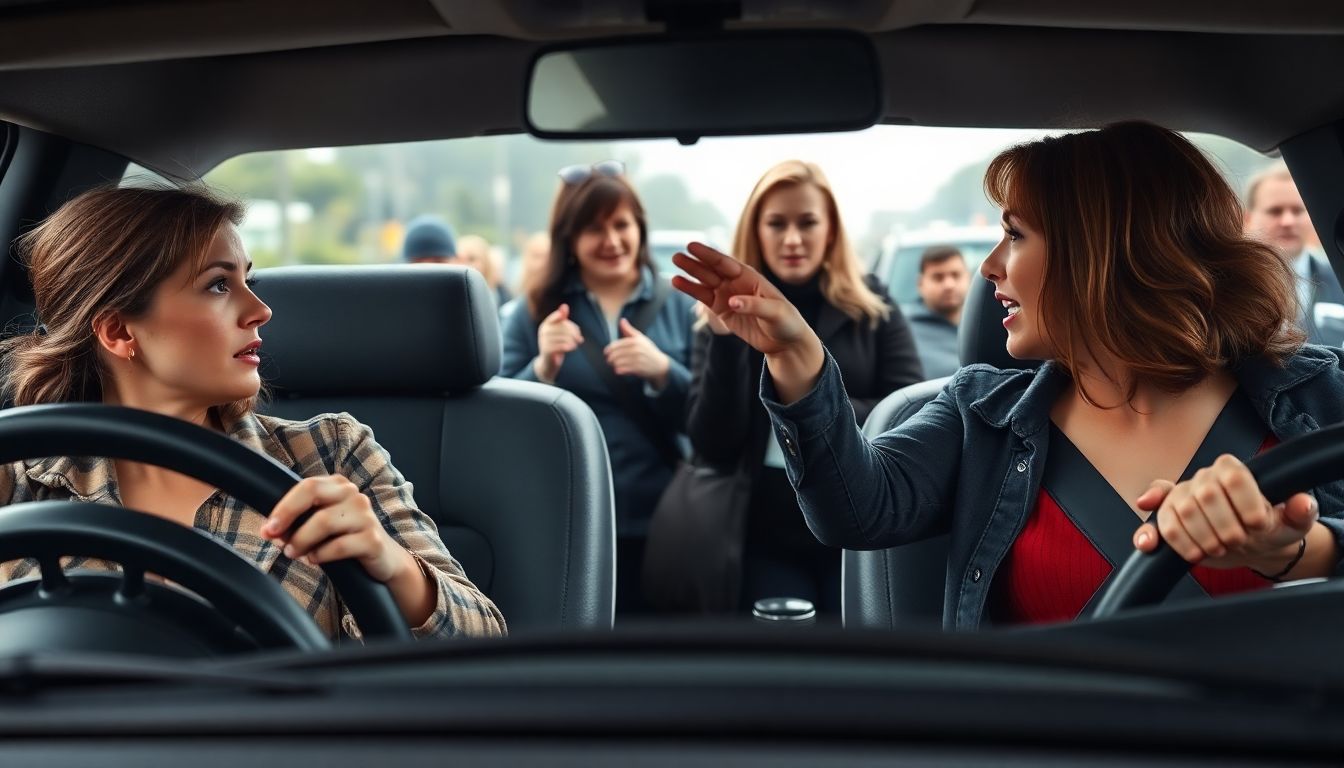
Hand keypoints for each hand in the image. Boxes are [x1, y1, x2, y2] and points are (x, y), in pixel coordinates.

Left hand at [262, 475, 412, 583]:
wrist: (383, 558)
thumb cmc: (345, 539)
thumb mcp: (322, 523)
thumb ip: (299, 520)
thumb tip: (270, 530)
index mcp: (338, 486)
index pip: (307, 486)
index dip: (283, 506)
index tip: (267, 528)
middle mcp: (354, 495)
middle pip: (313, 493)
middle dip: (287, 515)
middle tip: (274, 538)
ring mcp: (365, 516)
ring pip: (324, 522)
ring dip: (301, 541)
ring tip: (293, 553)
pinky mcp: (373, 539)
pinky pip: (339, 546)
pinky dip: (321, 555)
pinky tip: (314, 559)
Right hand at [535, 302, 583, 382]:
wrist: (548, 363)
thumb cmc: (557, 345)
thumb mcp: (560, 331)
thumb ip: (563, 319)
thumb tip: (564, 305)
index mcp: (546, 324)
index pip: (560, 317)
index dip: (570, 324)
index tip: (578, 332)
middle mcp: (543, 331)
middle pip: (564, 327)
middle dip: (575, 333)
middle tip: (580, 340)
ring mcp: (543, 341)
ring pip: (564, 337)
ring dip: (573, 341)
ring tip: (575, 345)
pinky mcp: (546, 351)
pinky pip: (561, 346)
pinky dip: (569, 347)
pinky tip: (572, 348)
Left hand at [605, 318, 670, 387]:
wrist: (660, 364)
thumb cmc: (648, 350)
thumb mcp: (640, 338)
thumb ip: (629, 330)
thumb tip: (622, 320)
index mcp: (635, 341)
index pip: (617, 345)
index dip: (609, 349)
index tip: (606, 352)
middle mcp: (637, 349)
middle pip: (616, 354)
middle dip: (610, 358)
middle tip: (609, 360)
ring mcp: (638, 359)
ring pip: (619, 362)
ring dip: (614, 364)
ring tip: (614, 365)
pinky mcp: (639, 369)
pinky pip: (624, 369)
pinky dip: (619, 370)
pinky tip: (618, 370)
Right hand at [671, 242, 813, 354]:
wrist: (785, 341)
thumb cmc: (786, 322)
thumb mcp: (775, 312)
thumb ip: (754, 305)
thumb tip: (732, 302)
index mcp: (751, 277)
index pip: (726, 263)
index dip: (709, 255)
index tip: (692, 247)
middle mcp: (736, 283)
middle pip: (712, 270)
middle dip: (695, 263)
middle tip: (677, 256)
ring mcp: (727, 296)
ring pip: (705, 282)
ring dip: (690, 274)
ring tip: (674, 266)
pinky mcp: (722, 310)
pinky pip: (703, 298)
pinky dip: (691, 290)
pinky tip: (678, 282)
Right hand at [1131, 454, 1316, 570]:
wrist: (1249, 544)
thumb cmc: (1270, 528)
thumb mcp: (1291, 522)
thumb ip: (1299, 511)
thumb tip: (1302, 503)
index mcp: (1232, 470)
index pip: (1232, 476)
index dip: (1245, 503)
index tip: (1258, 525)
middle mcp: (1203, 478)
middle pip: (1205, 496)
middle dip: (1224, 526)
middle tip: (1238, 541)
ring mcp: (1181, 497)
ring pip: (1180, 512)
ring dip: (1201, 538)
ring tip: (1217, 549)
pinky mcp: (1167, 517)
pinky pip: (1157, 523)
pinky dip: (1153, 536)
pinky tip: (1153, 545)